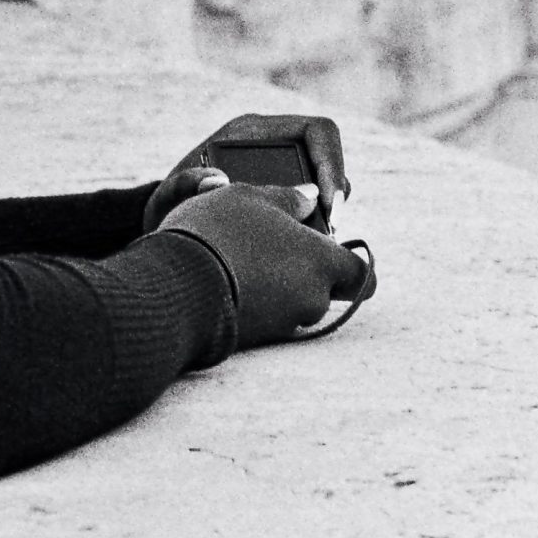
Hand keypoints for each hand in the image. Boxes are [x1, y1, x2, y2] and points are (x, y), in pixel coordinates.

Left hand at [142, 112, 350, 231]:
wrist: (163, 229)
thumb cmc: (166, 209)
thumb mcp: (168, 199)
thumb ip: (183, 185)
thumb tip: (218, 179)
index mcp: (251, 131)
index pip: (317, 131)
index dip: (333, 163)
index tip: (329, 204)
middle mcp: (272, 146)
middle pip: (329, 158)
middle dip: (336, 194)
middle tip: (330, 233)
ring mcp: (281, 174)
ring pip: (326, 187)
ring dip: (329, 216)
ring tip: (317, 247)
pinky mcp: (285, 202)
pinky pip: (315, 210)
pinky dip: (319, 231)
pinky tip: (306, 254)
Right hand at [157, 182, 373, 347]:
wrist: (173, 287)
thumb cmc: (218, 232)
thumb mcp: (251, 197)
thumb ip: (289, 198)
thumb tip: (310, 197)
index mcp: (322, 262)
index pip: (363, 275)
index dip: (349, 261)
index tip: (328, 246)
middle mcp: (311, 298)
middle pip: (325, 289)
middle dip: (304, 271)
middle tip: (272, 245)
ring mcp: (283, 324)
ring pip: (293, 303)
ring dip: (276, 284)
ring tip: (239, 257)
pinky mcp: (253, 341)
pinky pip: (264, 317)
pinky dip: (253, 300)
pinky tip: (224, 277)